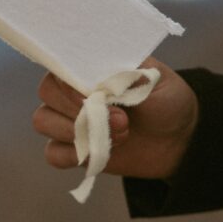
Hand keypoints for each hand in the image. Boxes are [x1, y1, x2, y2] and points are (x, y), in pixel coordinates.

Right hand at [32, 57, 197, 178]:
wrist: (180, 139)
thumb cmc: (166, 101)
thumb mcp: (155, 79)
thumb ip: (124, 75)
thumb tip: (100, 77)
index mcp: (89, 66)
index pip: (60, 65)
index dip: (73, 85)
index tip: (100, 97)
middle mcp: (72, 90)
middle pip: (46, 92)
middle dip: (82, 110)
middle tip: (123, 121)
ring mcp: (68, 120)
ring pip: (42, 121)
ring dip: (76, 132)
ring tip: (119, 136)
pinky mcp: (72, 149)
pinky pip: (52, 153)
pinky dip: (70, 155)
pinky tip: (97, 154)